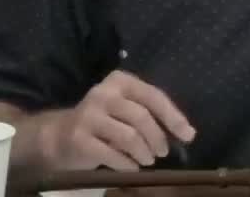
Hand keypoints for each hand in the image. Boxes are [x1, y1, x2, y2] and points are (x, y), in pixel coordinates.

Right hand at [41, 70, 195, 170]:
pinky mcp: (79, 138)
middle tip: (162, 153)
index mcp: (120, 81)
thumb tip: (188, 133)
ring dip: (144, 153)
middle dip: (157, 138)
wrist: (60, 136)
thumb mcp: (127, 109)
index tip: (188, 135)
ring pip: (129, 136)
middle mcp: (103, 93)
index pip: (153, 96)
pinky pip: (111, 154)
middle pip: (141, 117)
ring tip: (148, 161)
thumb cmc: (104, 122)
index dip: (173, 117)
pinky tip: (131, 167)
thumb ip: (153, 115)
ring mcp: (89, 115)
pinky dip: (126, 164)